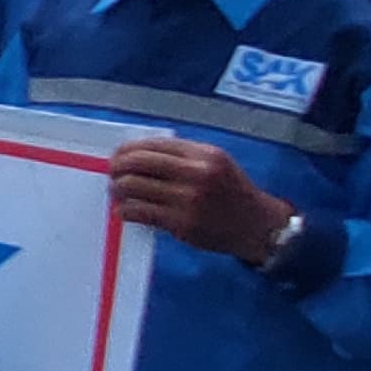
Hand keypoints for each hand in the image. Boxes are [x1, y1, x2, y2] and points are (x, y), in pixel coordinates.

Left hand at [107, 138, 296, 259]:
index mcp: (204, 155)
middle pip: (139, 163)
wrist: (258, 226)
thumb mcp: (216, 163)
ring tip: (117, 191)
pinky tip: (126, 210)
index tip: (118, 155)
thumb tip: (139, 152)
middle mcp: (196, 174)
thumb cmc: (232, 192)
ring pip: (135, 187)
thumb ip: (183, 155)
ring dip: (118, 188)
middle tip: (112, 172)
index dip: (128, 149)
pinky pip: (142, 212)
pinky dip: (127, 210)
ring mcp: (189, 200)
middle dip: (118, 166)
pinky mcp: (182, 224)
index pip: (154, 145)